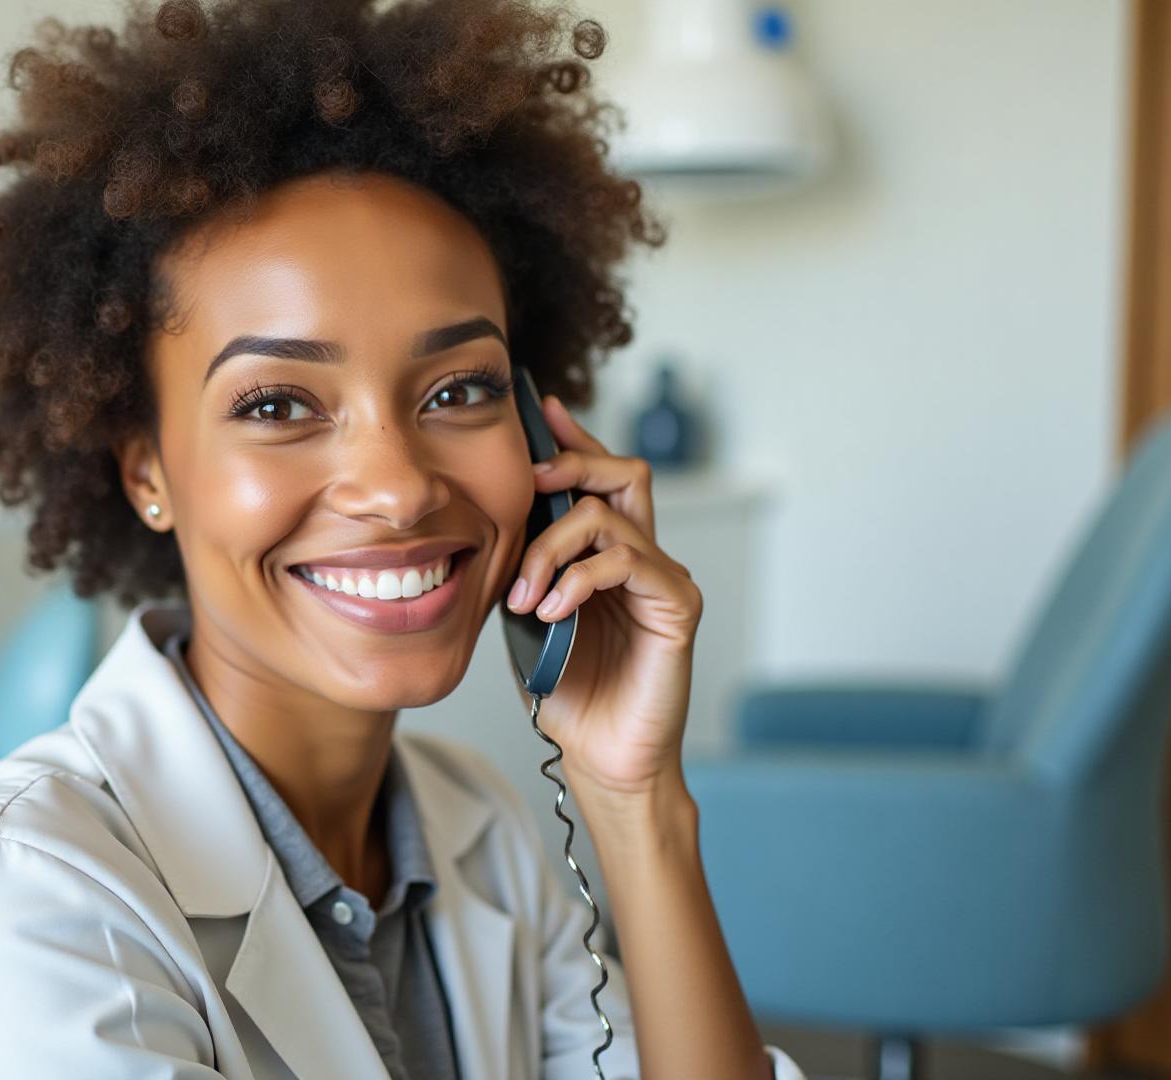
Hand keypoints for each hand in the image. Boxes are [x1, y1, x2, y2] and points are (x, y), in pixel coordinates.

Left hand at [504, 394, 702, 804]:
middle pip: (624, 473)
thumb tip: (493, 524)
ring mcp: (662, 579)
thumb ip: (525, 568)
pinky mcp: (677, 606)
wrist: (601, 756)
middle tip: (528, 480)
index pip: (599, 481)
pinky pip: (628, 562)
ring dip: (553, 547)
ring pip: (610, 516)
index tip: (541, 410)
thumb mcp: (529, 617)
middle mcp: (642, 558)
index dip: (574, 441)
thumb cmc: (568, 692)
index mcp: (607, 556)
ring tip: (526, 595)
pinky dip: (580, 579)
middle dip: (573, 462)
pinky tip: (554, 611)